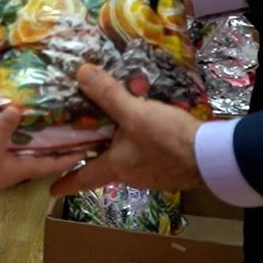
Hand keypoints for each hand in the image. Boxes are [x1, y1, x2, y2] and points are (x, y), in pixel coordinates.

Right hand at [0, 109, 90, 194]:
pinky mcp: (6, 159)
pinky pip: (25, 147)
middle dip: (64, 145)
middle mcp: (27, 166)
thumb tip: (16, 107)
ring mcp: (16, 163)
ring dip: (48, 140)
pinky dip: (31, 138)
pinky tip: (29, 125)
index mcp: (29, 167)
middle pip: (51, 156)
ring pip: (39, 151)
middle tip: (77, 127)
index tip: (89, 146)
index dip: (74, 156)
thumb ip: (4, 128)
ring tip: (58, 121)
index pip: (57, 163)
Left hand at [49, 64, 205, 196]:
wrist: (212, 156)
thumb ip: (108, 94)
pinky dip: (141, 137)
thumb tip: (81, 73)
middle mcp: (131, 174)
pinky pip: (147, 150)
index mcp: (116, 167)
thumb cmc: (169, 140)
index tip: (51, 189)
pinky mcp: (168, 166)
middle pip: (105, 162)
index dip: (66, 182)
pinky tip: (150, 120)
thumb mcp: (135, 113)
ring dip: (122, 138)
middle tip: (85, 136)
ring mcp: (151, 173)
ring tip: (122, 117)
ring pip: (127, 154)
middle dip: (95, 149)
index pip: (84, 177)